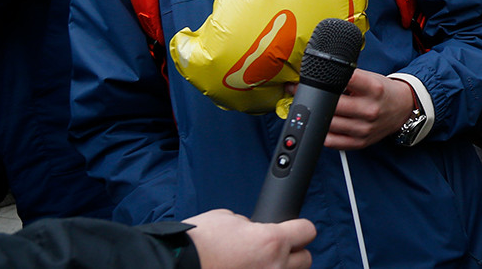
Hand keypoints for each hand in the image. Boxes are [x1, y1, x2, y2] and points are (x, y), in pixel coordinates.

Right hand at [182, 209, 314, 268]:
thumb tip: (254, 229)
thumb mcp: (228, 219)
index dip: (298, 228)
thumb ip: (250, 224)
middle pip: (305, 259)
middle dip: (292, 253)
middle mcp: (275, 265)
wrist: (173, 264)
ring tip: (258, 264)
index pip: (308, 231)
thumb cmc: (196, 243)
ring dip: (279, 268)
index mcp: (272, 241)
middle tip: (273, 251)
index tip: (292, 230)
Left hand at [321, 69, 417, 149]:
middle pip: (334, 105)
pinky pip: (333, 142)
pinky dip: (324, 134)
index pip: (347, 79)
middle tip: (322, 97)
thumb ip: (349, 78)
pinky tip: (326, 126)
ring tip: (326, 110)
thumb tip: (324, 80)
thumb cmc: (383, 93)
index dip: (332, 78)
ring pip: (330, 124)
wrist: (402, 109)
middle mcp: (370, 109)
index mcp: (374, 89)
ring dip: (323, 116)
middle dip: (325, 100)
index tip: (326, 79)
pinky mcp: (360, 142)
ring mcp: (365, 128)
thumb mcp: (371, 78)